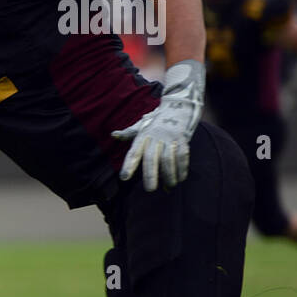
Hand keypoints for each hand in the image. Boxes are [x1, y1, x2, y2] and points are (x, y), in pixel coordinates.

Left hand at [111, 59, 204, 190]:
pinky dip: (182, 168)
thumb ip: (128, 133)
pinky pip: (183, 156)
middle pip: (151, 158)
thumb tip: (113, 135)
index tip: (124, 178)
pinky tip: (181, 178)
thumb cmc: (156, 120)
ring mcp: (169, 138)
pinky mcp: (183, 139)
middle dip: (150, 175)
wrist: (178, 107)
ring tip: (169, 187)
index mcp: (143, 136)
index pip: (134, 152)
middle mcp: (155, 137)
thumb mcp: (141, 126)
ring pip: (168, 159)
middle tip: (150, 190)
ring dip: (169, 175)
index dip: (129, 165)